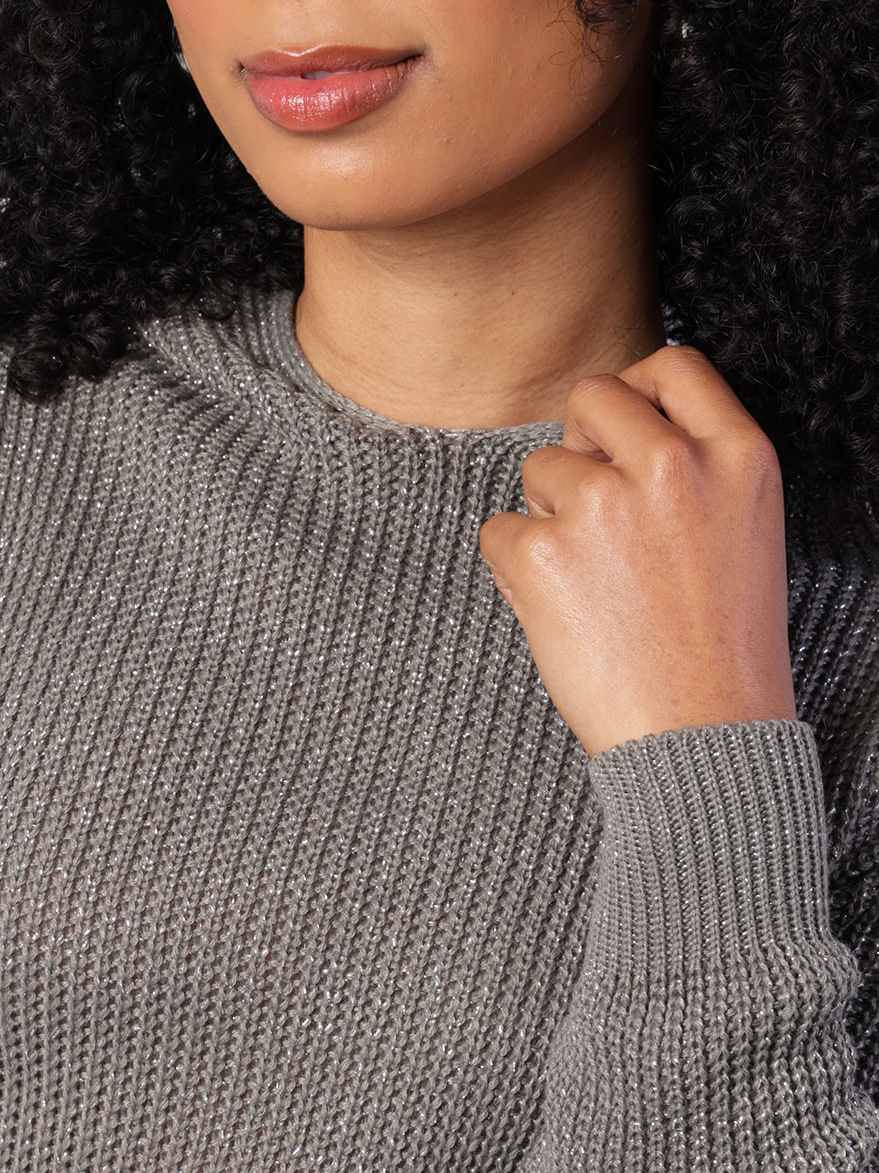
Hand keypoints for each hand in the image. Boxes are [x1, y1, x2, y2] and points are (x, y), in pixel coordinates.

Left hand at [479, 346, 797, 756]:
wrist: (701, 740)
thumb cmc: (720, 652)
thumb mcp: (742, 534)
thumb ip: (692, 471)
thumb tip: (609, 437)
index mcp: (738, 455)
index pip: (673, 364)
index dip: (636, 390)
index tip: (619, 428)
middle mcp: (672, 465)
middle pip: (591, 397)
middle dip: (579, 445)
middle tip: (594, 511)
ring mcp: (605, 505)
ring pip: (539, 469)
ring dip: (549, 517)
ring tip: (592, 586)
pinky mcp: (543, 552)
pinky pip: (497, 529)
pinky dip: (513, 569)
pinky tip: (558, 611)